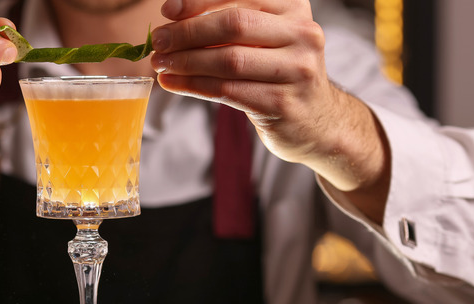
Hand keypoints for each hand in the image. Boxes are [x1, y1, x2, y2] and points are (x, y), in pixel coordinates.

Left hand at [151, 0, 390, 222]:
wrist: (316, 121)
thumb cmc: (278, 74)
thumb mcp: (264, 39)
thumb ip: (229, 23)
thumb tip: (174, 15)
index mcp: (294, 8)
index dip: (199, 1)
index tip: (168, 10)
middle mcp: (302, 34)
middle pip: (233, 25)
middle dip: (187, 33)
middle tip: (158, 42)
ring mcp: (296, 71)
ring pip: (228, 61)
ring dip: (186, 62)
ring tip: (160, 64)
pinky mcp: (283, 104)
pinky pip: (227, 91)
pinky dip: (194, 86)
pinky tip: (173, 83)